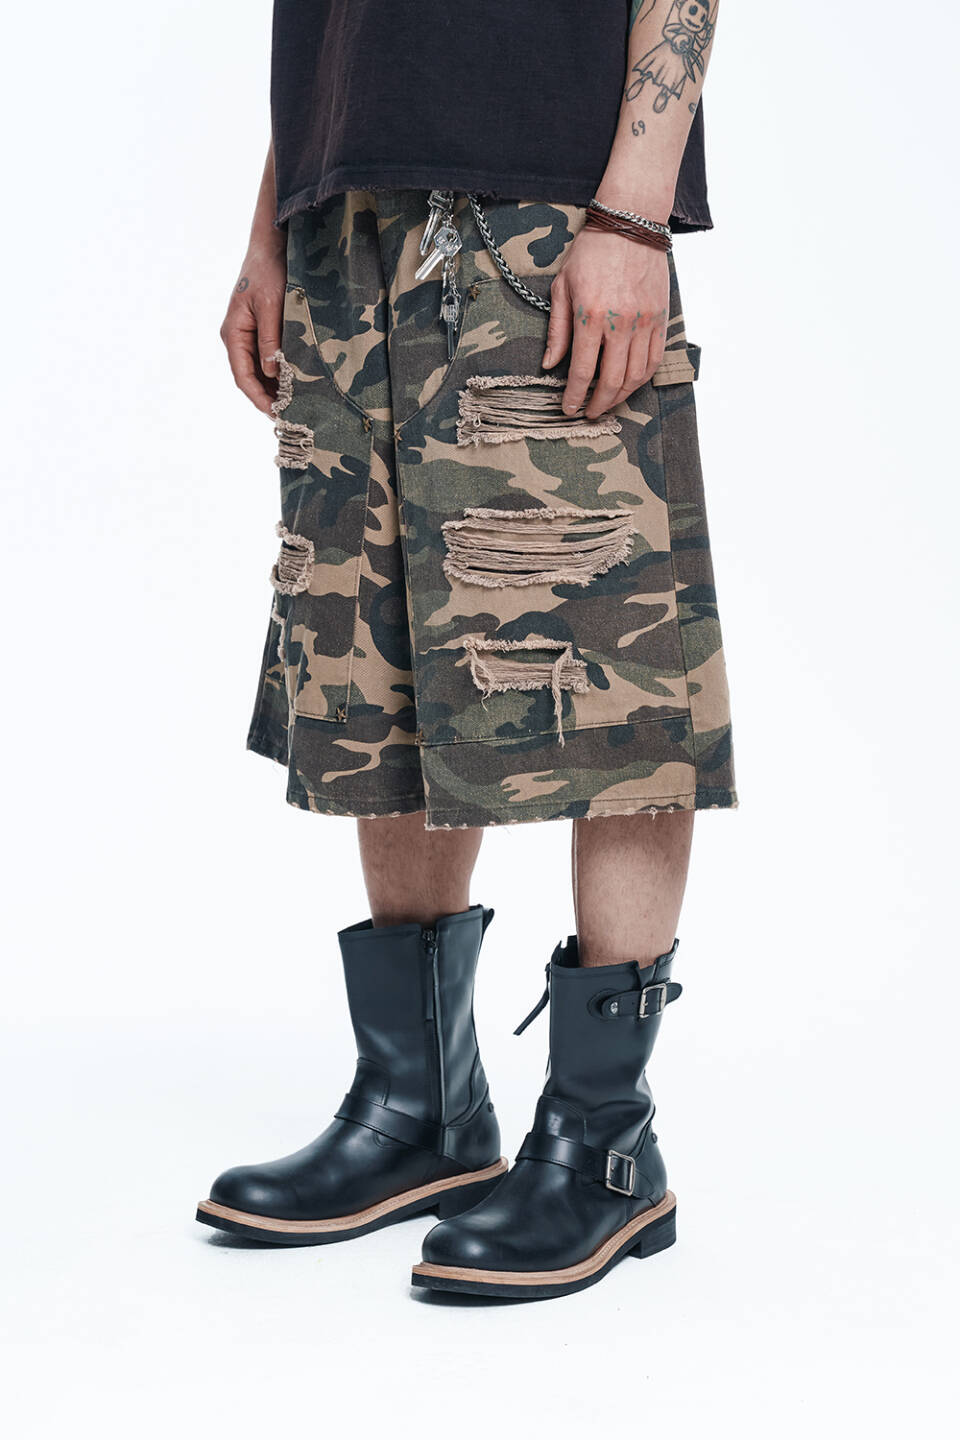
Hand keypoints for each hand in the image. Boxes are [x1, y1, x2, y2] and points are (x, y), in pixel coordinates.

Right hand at [220, 234, 286, 414]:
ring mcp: (247, 335)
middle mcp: (237, 337)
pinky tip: (294, 383)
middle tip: (290, 416)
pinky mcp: (259, 330)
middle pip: (249, 377)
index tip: (276, 413)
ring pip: (258, 370)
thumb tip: (272, 372)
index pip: (242, 376)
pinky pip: (266, 358)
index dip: (258, 397)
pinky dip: (278, 372)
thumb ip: (270, 340)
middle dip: (267, 397)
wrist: (270, 247)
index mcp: (233, 333)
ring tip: (294, 405)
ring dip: (274, 388)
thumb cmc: (269, 272)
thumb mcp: (272, 306)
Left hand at [543, 230, 668, 418]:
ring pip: (635, 377)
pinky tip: (629, 384)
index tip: (569, 409)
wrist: (631, 225)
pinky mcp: (661, 319)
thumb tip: (549, 364)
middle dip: (598, 404)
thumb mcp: (563, 287)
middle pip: (611, 382)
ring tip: (608, 402)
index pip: (581, 371)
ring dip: (620, 397)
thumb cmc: (592, 253)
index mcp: (591, 316)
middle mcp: (621, 324)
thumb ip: (558, 330)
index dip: (574, 397)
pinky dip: (641, 379)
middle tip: (589, 413)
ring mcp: (645, 323)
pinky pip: (654, 361)